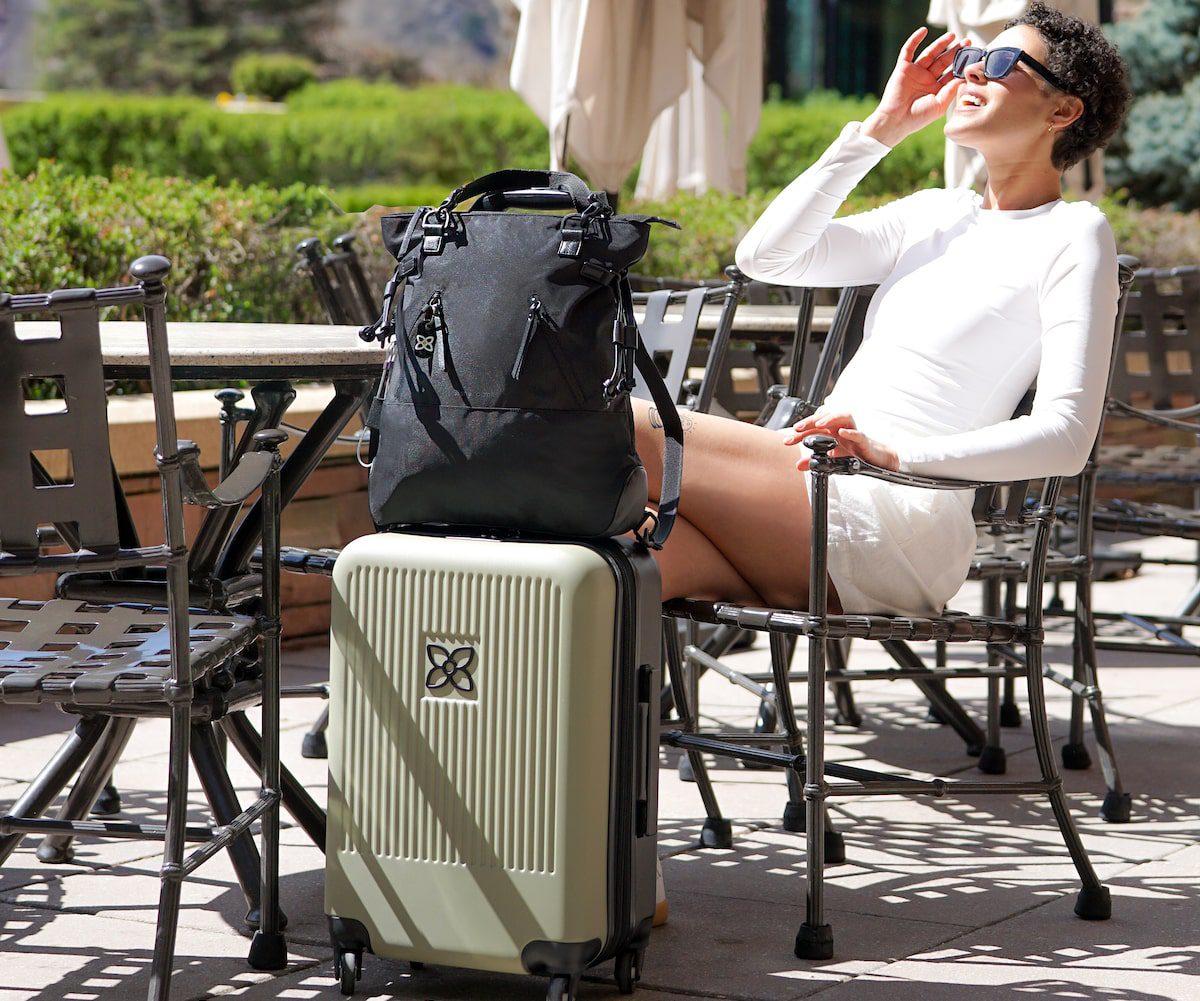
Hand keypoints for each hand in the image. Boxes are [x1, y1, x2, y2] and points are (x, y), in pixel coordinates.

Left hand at [784, 409, 899, 471]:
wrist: (875, 458)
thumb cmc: (853, 453)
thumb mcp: (831, 459)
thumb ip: (815, 461)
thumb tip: (798, 465)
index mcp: (831, 430)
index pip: (813, 427)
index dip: (799, 433)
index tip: (787, 441)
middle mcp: (841, 428)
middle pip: (825, 417)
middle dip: (810, 421)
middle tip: (797, 428)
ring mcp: (853, 432)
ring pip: (843, 416)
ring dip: (830, 418)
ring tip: (819, 424)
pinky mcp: (865, 441)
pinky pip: (859, 433)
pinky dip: (851, 432)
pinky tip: (842, 433)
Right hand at [861, 28, 969, 147]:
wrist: (895, 120)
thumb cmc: (917, 118)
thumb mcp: (940, 105)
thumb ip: (951, 90)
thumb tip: (964, 77)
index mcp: (936, 89)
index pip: (952, 73)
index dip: (962, 65)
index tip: (973, 57)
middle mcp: (927, 79)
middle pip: (943, 61)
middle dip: (955, 51)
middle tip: (967, 43)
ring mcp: (915, 72)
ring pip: (930, 53)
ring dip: (940, 44)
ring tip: (952, 35)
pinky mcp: (903, 68)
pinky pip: (908, 51)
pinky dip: (915, 40)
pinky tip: (923, 31)